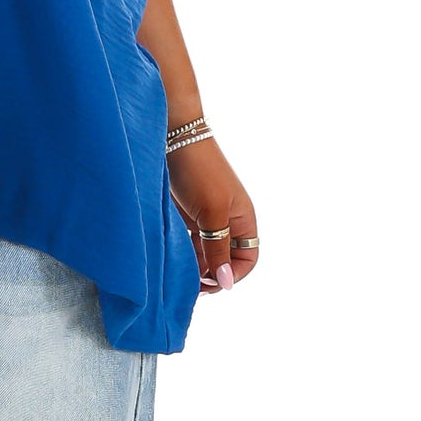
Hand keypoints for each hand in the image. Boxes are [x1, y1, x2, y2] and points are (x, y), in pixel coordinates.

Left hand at [166, 136, 258, 295]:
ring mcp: (206, 216)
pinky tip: (172, 258)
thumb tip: (226, 283)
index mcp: (243, 219)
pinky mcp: (186, 212)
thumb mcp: (212, 213)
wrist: (172, 136)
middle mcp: (228, 220)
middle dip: (212, 273)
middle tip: (191, 284)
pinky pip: (189, 240)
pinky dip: (183, 252)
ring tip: (180, 274)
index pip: (247, 259)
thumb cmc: (198, 171)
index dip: (232, 274)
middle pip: (225, 258)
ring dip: (195, 265)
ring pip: (205, 251)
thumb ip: (218, 248)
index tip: (211, 282)